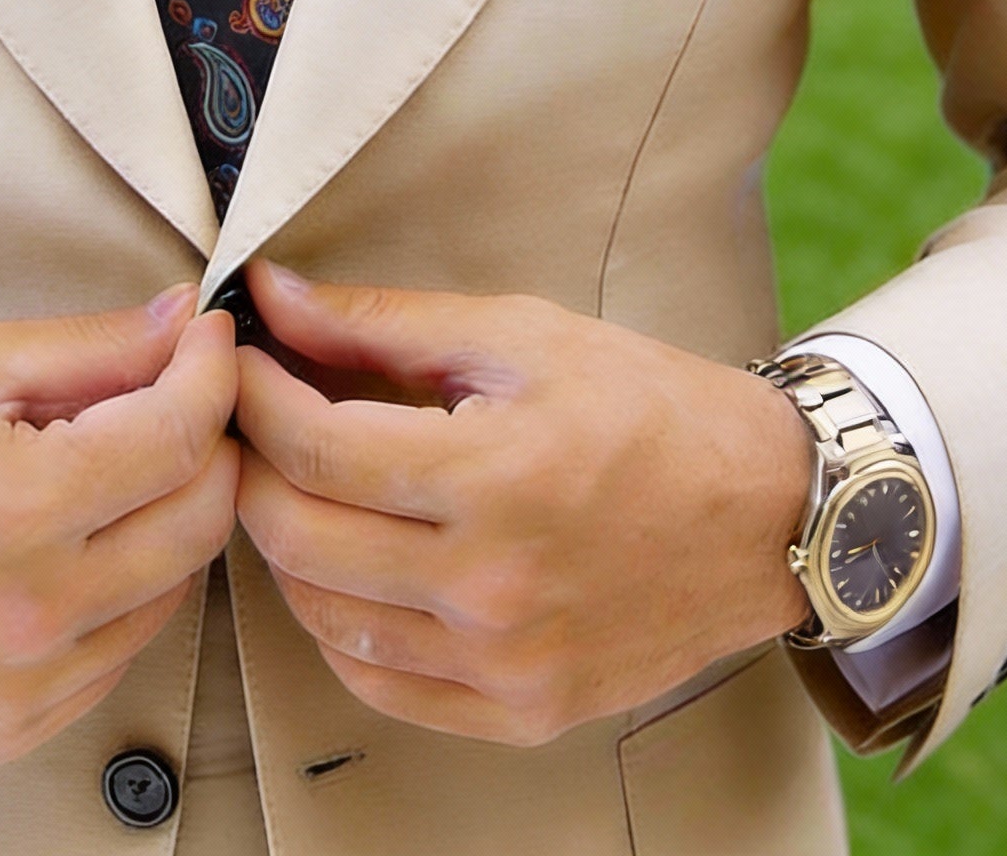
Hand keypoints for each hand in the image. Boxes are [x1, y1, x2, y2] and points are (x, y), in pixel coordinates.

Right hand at [0, 289, 238, 766]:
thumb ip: (87, 347)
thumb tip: (181, 322)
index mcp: (21, 511)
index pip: (182, 437)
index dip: (212, 372)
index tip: (207, 339)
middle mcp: (34, 616)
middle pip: (201, 521)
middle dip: (207, 442)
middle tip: (174, 394)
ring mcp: (22, 691)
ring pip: (171, 591)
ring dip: (164, 518)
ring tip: (108, 466)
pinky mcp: (6, 732)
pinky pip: (115, 653)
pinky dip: (119, 590)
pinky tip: (69, 542)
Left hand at [232, 261, 810, 746]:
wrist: (767, 512)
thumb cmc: (648, 408)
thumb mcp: (518, 334)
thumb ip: (381, 321)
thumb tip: (272, 296)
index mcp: (493, 477)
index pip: (314, 446)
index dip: (253, 395)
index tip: (239, 361)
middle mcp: (492, 586)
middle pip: (297, 535)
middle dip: (251, 465)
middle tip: (252, 419)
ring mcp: (505, 662)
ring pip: (321, 616)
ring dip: (285, 544)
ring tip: (297, 483)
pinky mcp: (520, 711)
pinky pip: (377, 683)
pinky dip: (337, 624)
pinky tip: (347, 565)